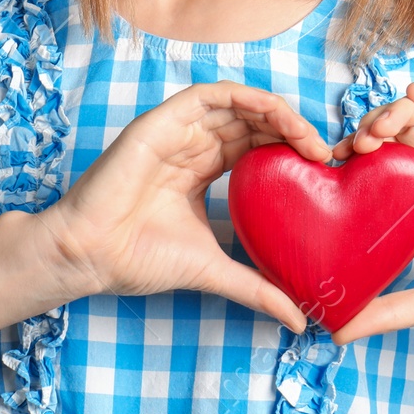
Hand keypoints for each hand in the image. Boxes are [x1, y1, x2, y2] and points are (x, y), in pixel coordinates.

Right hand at [32, 81, 333, 331]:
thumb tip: (299, 319)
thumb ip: (256, 288)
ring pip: (236, 103)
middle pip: (252, 121)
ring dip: (276, 112)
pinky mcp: (160, 121)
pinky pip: (208, 94)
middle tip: (323, 152)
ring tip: (306, 137)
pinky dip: (244, 96)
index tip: (323, 168)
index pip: (255, 145)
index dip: (290, 148)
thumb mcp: (213, 269)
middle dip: (291, 130)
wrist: (90, 256)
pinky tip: (273, 113)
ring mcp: (176, 130)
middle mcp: (191, 144)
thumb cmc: (138, 259)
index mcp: (202, 169)